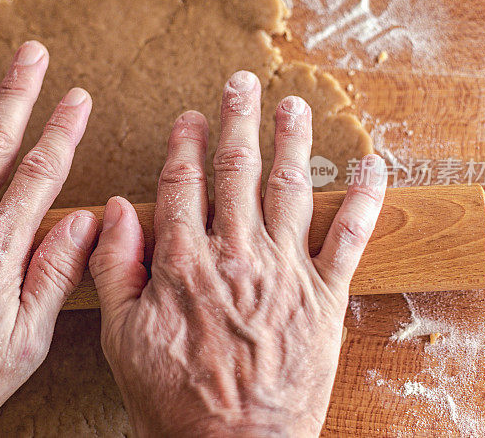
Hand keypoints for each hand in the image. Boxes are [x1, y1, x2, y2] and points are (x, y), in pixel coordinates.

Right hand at [89, 71, 385, 435]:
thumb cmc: (174, 399)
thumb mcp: (121, 338)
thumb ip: (114, 268)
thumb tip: (112, 212)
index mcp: (184, 262)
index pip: (183, 184)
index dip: (185, 145)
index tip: (190, 117)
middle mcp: (237, 255)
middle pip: (237, 172)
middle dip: (239, 123)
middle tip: (242, 84)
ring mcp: (285, 273)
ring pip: (290, 189)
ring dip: (293, 141)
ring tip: (293, 105)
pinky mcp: (325, 298)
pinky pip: (351, 238)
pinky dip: (364, 199)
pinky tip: (372, 165)